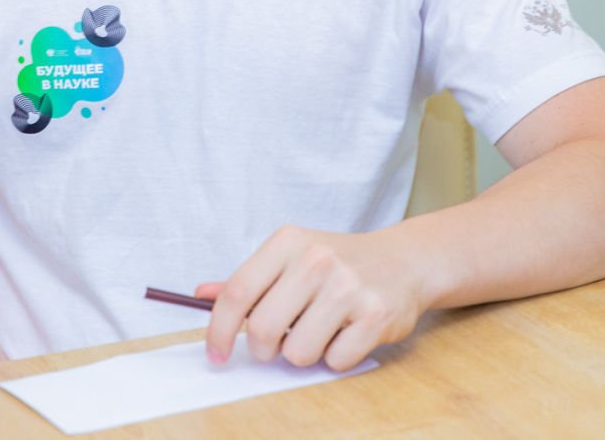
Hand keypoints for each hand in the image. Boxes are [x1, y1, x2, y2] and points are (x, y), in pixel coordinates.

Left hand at [196, 225, 419, 370]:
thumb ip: (249, 279)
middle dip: (264, 349)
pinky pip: (335, 360)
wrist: (404, 261)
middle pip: (263, 329)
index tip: (216, 353)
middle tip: (275, 346)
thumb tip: (201, 294)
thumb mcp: (291, 258)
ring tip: (320, 331)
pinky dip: (336, 357)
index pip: (238, 292)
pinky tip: (347, 333)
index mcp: (289, 242)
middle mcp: (317, 260)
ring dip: (303, 353)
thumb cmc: (340, 263)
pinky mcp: (375, 315)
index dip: (218, 330)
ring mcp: (348, 287)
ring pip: (298, 352)